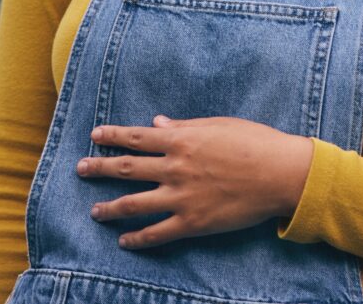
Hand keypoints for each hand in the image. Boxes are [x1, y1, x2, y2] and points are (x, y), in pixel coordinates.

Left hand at [77, 115, 313, 248]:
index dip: (112, 136)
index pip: (137, 137)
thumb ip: (185, 125)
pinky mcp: (193, 222)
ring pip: (134, 204)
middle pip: (126, 169)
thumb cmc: (256, 142)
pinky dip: (137, 239)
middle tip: (81, 169)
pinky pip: (157, 233)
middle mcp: (175, 168)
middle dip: (99, 168)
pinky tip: (124, 241)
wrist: (281, 173)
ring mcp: (181, 197)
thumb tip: (157, 122)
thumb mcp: (220, 125)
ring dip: (110, 208)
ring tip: (95, 211)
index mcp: (182, 140)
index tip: (94, 135)